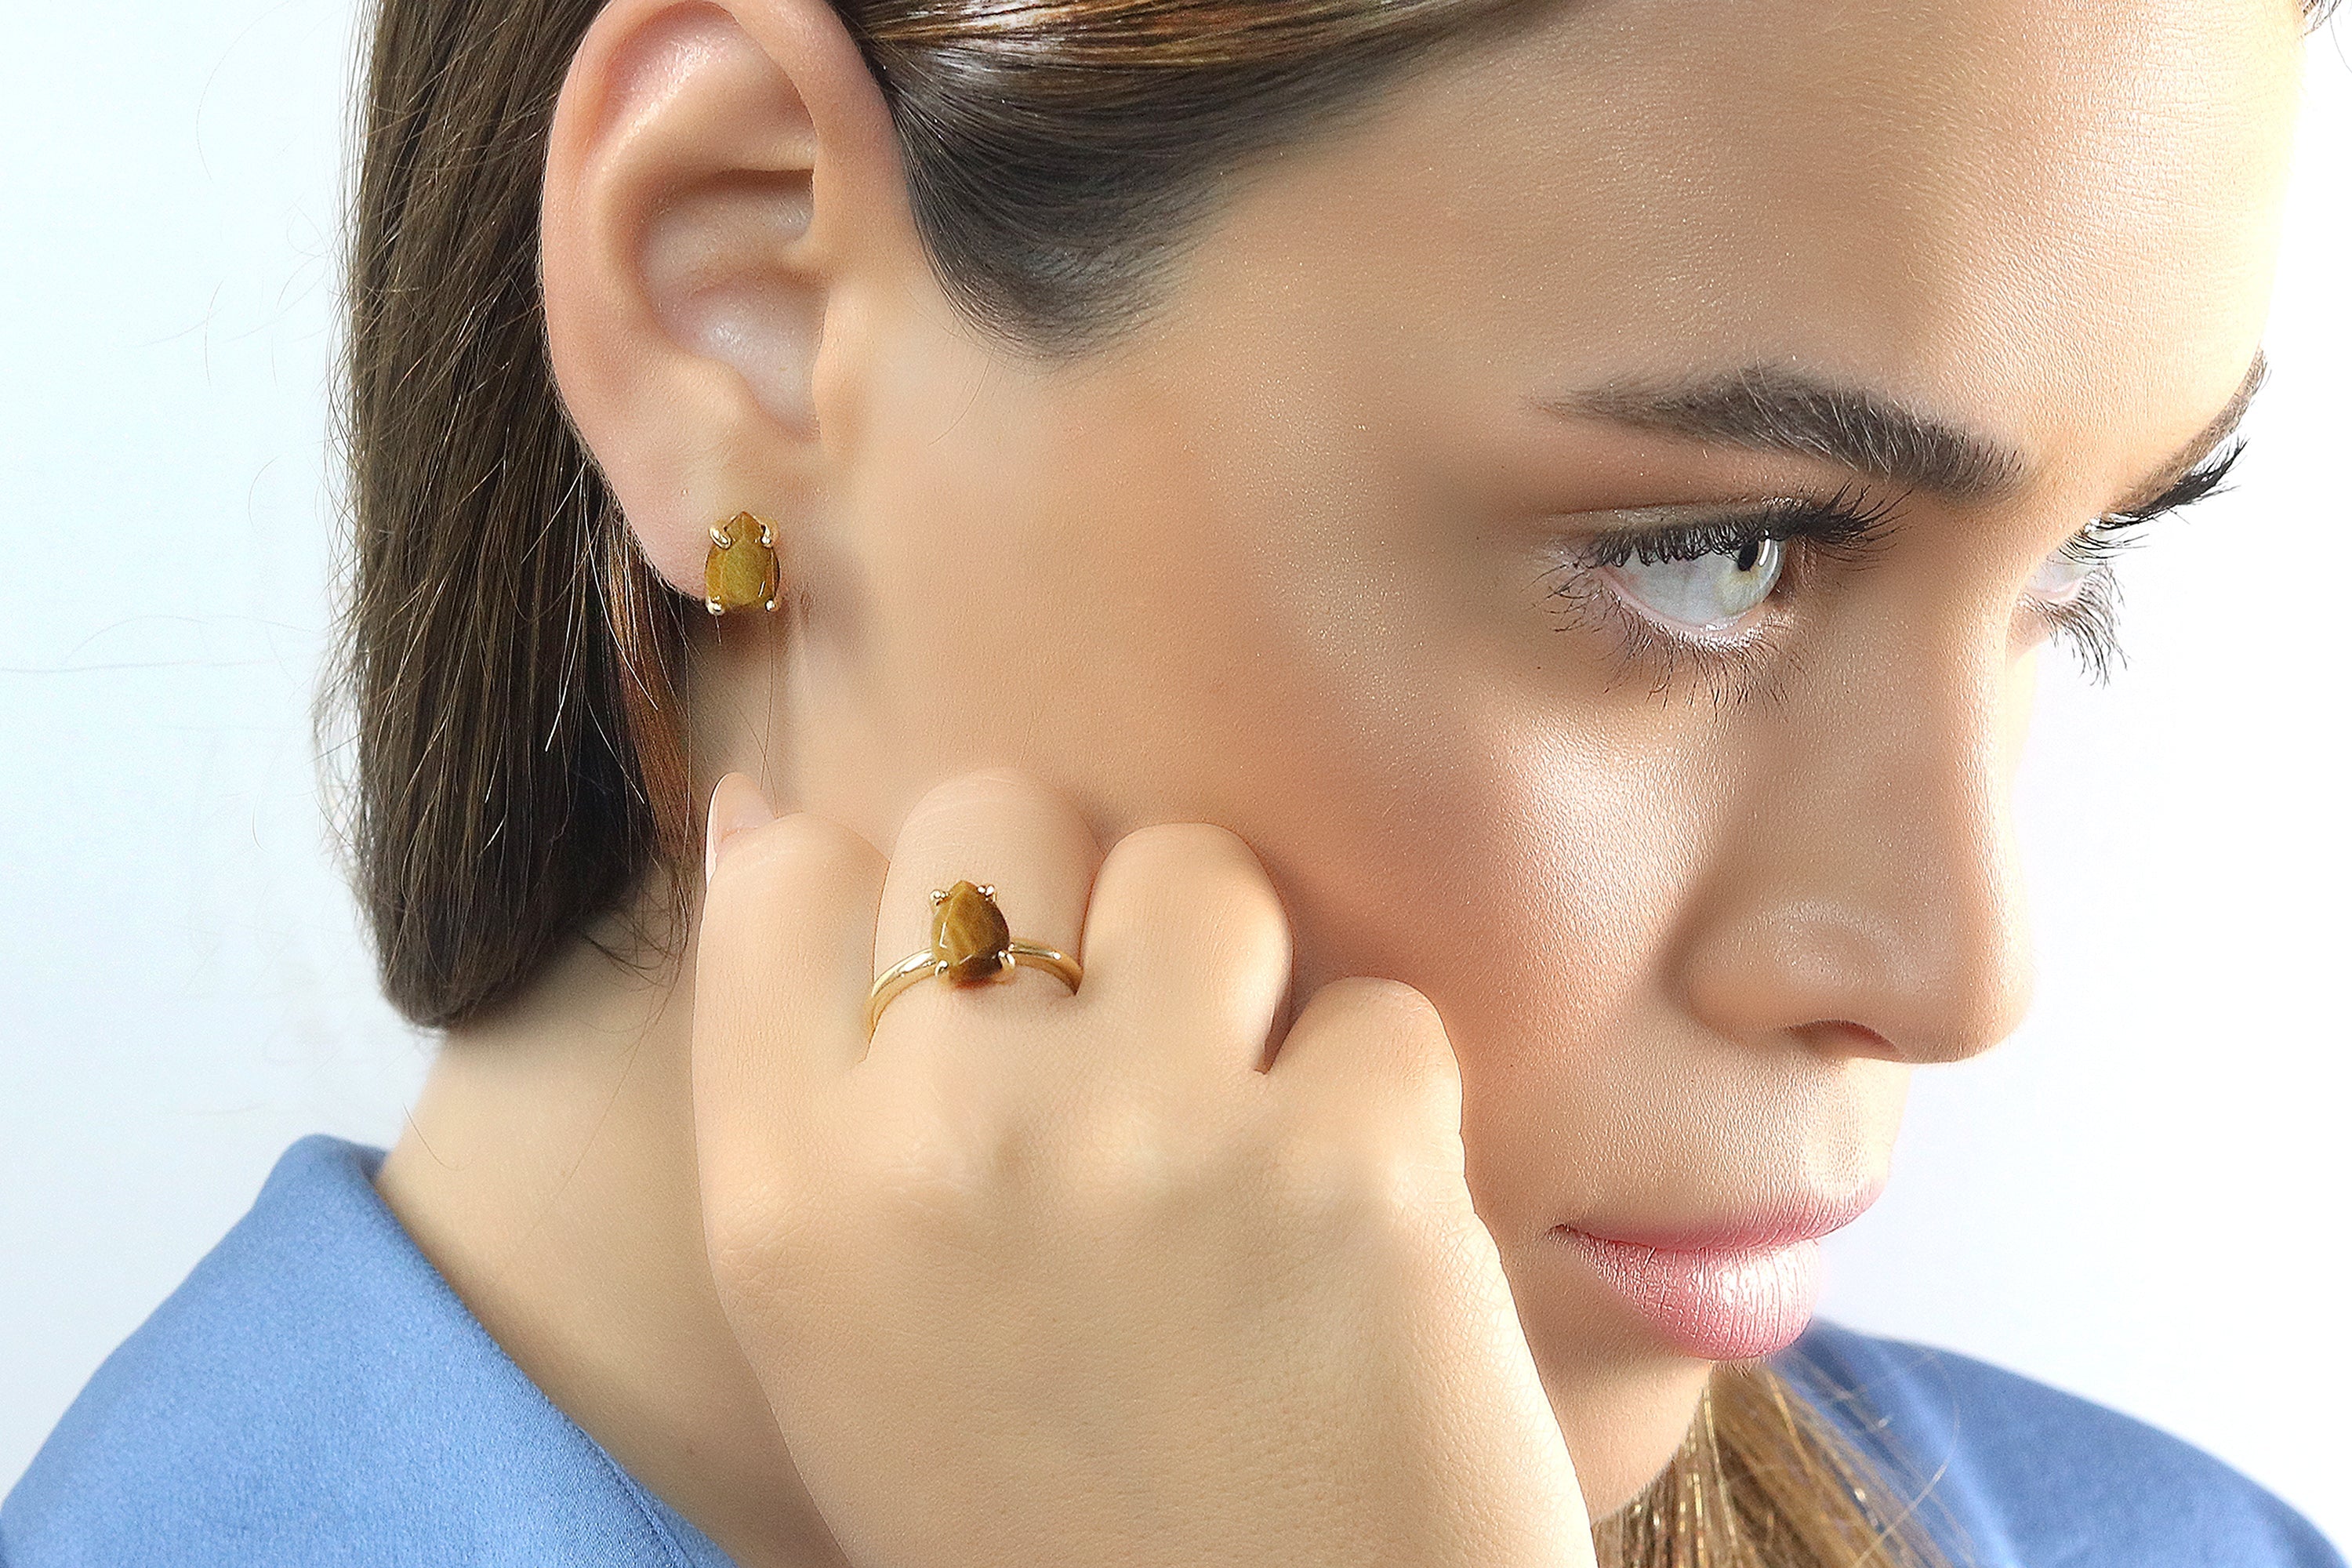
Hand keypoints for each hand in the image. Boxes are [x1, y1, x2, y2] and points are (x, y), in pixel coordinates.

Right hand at [692, 769, 1590, 1567]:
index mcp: (790, 1202)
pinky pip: (1378, 1012)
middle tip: (1128, 1051)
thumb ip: (799, 1094)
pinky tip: (1362, 1238)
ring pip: (1199, 871)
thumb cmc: (1056, 1532)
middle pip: (996, 817)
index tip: (963, 968)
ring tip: (1249, 1131)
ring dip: (1240, 979)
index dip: (890, 892)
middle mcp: (945, 1140)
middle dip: (1071, 906)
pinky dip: (1384, 1106)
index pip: (784, 881)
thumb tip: (765, 812)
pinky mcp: (1349, 1168)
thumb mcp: (844, 1345)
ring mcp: (1149, 1137)